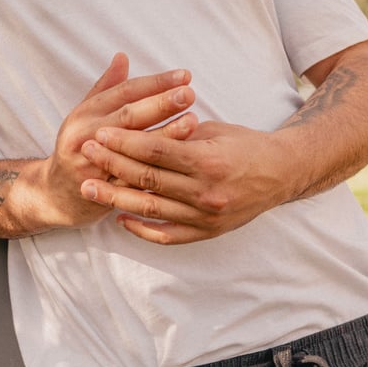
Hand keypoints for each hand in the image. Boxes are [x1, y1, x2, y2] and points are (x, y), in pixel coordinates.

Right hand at [36, 53, 197, 229]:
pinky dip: (158, 169)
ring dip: (165, 135)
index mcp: (85, 113)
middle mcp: (87, 136)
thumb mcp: (85, 114)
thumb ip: (107, 87)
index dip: (155, 83)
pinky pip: (135, 179)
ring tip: (193, 122)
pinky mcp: (104, 191)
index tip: (184, 76)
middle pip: (129, 117)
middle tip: (189, 93)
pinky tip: (180, 160)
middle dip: (161, 104)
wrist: (56, 193)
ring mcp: (94, 165)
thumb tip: (123, 56)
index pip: (125, 92)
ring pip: (134, 149)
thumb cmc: (78, 145)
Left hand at [79, 120, 283, 243]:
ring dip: (116, 198)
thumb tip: (140, 131)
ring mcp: (206, 216)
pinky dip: (142, 229)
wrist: (282, 173)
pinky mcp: (207, 233)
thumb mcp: (214, 130)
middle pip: (148, 179)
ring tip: (90, 187)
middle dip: (112, 165)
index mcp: (207, 160)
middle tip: (86, 154)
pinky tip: (119, 218)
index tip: (99, 134)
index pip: (155, 151)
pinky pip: (167, 235)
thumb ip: (179, 135)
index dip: (123, 142)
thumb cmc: (245, 145)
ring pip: (151, 208)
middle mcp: (205, 192)